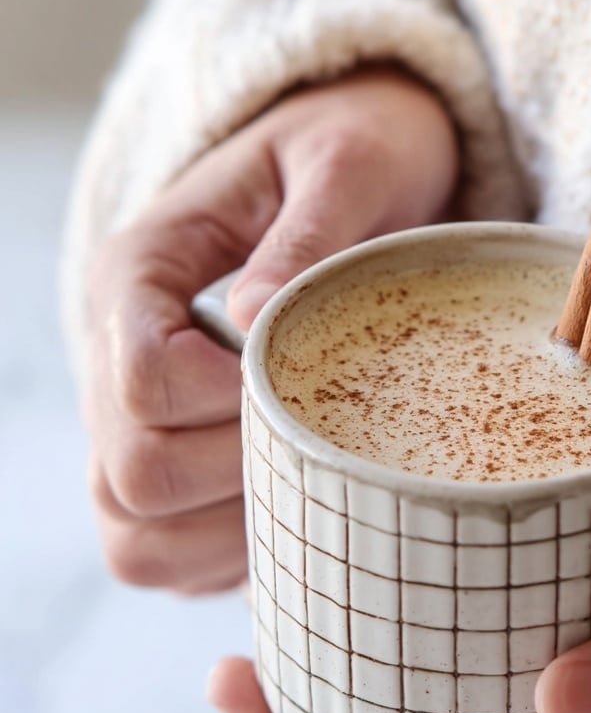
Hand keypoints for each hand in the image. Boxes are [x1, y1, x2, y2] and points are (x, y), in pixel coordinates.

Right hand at [84, 68, 457, 592]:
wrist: (350, 170)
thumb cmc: (351, 154)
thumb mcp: (345, 164)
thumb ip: (305, 235)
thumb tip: (254, 324)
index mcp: (139, 275)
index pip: (144, 383)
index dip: (230, 402)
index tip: (310, 378)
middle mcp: (118, 357)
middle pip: (129, 476)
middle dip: (238, 475)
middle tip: (326, 438)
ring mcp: (139, 422)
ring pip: (132, 533)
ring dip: (228, 533)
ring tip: (314, 485)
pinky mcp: (176, 471)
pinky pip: (169, 557)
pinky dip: (229, 558)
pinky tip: (299, 514)